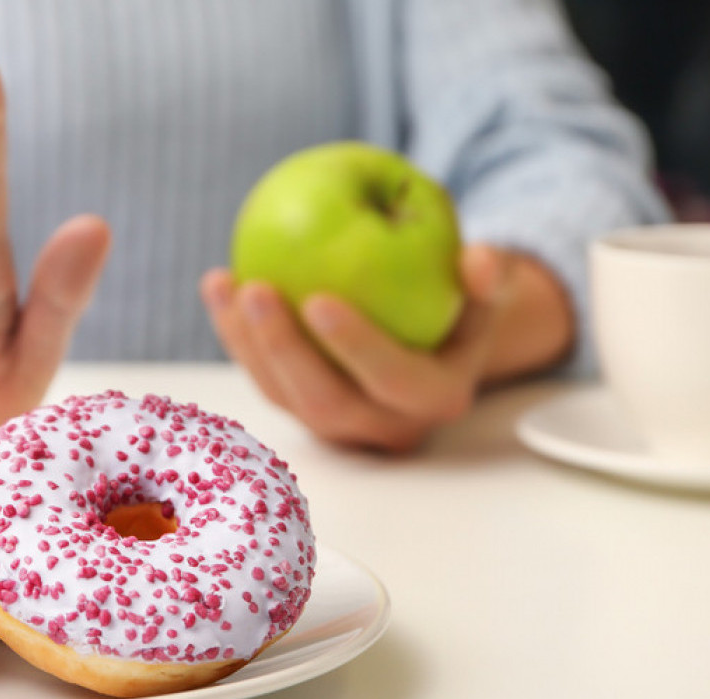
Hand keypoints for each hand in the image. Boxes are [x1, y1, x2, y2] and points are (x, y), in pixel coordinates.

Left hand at [200, 245, 571, 450]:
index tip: (318, 299)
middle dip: (283, 349)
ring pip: (282, 395)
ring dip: (246, 342)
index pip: (393, 380)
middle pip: (324, 401)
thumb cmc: (460, 299)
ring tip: (225, 282)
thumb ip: (490, 274)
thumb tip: (481, 262)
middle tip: (256, 288)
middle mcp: (384, 425)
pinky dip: (236, 335)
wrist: (434, 335)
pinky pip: (262, 376)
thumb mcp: (487, 286)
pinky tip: (218, 282)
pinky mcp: (301, 408)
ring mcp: (338, 424)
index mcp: (435, 399)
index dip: (356, 347)